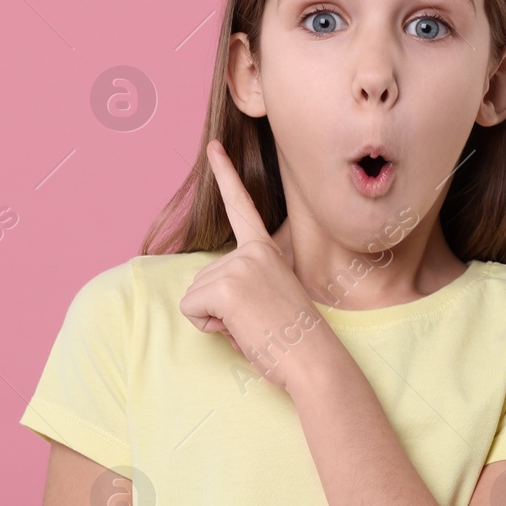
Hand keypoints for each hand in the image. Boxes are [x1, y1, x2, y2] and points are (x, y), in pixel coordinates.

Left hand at [179, 139, 335, 392]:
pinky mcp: (224, 287)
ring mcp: (238, 266)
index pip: (242, 207)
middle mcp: (251, 251)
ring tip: (253, 326)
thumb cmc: (295, 340)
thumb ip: (244, 284)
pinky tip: (241, 329)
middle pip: (202, 279)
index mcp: (266, 251)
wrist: (313, 360)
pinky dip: (208, 327)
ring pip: (195, 296)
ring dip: (215, 319)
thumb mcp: (271, 298)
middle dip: (218, 308)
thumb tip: (210, 296)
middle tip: (257, 321)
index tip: (213, 145)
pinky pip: (191, 311)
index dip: (225, 174)